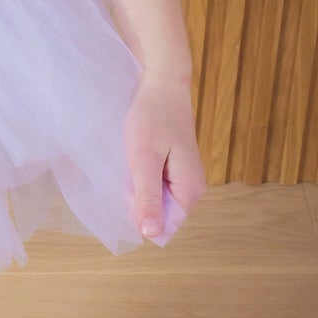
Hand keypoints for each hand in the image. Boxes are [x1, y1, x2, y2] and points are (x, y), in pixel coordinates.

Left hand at [123, 73, 206, 238]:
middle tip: (125, 174)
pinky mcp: (174, 167)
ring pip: (156, 199)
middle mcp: (192, 188)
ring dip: (138, 188)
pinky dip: (140, 177)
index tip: (126, 191)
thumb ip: (148, 197)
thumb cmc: (152, 117)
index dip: (141, 216)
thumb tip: (151, 234)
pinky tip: (132, 161)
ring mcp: (184, 177)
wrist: (162, 84)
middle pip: (160, 214)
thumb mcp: (144, 159)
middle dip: (139, 202)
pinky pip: (155, 185)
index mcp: (190, 191)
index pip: (164, 226)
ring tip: (128, 165)